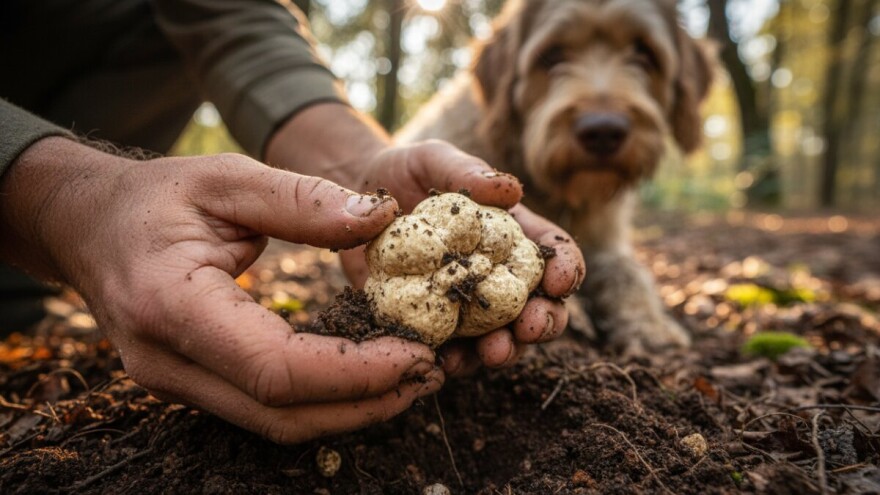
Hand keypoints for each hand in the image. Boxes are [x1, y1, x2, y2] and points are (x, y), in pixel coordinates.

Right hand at [0, 138, 442, 443]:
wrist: (89, 227)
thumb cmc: (154, 198)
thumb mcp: (226, 178)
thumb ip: (302, 199)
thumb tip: (383, 218)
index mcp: (171, 305)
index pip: (276, 368)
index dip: (355, 372)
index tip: (417, 353)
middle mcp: (167, 362)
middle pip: (282, 414)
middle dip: (366, 403)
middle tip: (429, 371)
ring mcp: (174, 384)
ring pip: (276, 424)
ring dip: (351, 410)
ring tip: (410, 377)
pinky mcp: (190, 385)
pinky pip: (264, 410)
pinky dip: (322, 401)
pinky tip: (364, 375)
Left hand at [341, 141, 585, 375]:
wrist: (355, 200)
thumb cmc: (407, 173)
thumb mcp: (436, 161)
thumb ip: (468, 172)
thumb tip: (512, 190)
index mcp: (512, 234)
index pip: (553, 253)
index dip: (566, 268)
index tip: (560, 281)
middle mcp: (498, 275)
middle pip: (539, 305)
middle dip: (544, 320)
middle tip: (532, 326)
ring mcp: (468, 306)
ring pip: (502, 337)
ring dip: (505, 349)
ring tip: (494, 352)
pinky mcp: (434, 325)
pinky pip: (452, 351)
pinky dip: (456, 361)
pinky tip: (447, 363)